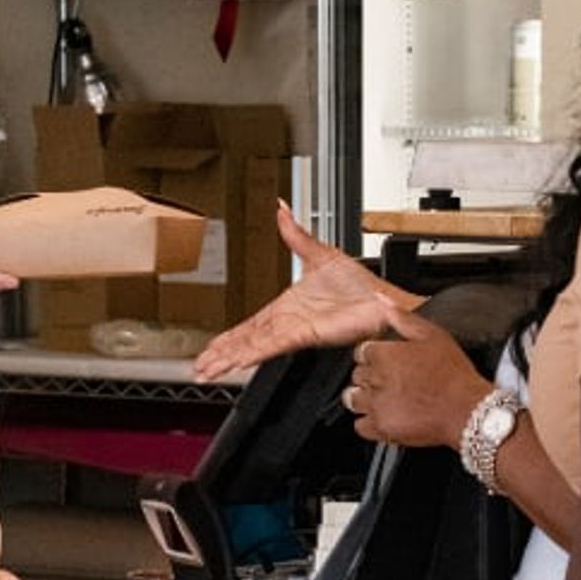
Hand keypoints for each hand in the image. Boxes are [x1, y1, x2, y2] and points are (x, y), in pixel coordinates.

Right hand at [194, 203, 420, 379]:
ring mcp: (295, 330)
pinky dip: (253, 352)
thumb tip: (282, 209)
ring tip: (207, 370)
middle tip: (198, 366)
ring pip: (253, 346)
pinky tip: (237, 362)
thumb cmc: (361, 283)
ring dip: (229, 358)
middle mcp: (288, 322)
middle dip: (220, 354)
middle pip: (246, 340)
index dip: (229, 336)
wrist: (382, 297)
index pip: (250, 324)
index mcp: (287, 307)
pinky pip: (273, 345)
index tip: (211, 346)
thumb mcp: (318, 252)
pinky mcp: (306, 334)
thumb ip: (295, 233)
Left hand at [342, 298, 491, 448]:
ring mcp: (377, 405)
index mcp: (384, 355)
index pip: (361, 352)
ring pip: (352, 399)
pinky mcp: (382, 428)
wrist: (468, 410)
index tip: (388, 362)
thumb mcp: (432, 335)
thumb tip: (382, 300)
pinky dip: (369, 422)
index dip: (375, 356)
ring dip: (365, 398)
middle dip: (370, 376)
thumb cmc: (454, 374)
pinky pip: (360, 426)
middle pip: (356, 375)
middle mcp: (376, 379)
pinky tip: (386, 415)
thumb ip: (402, 317)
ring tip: (385, 398)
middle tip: (391, 380)